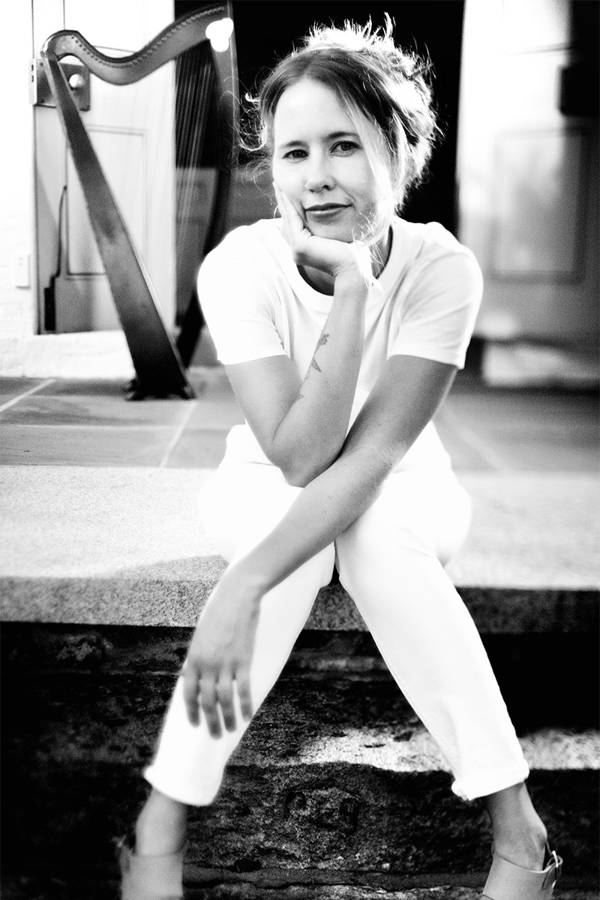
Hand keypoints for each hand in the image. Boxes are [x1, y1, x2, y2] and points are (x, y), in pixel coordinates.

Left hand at [182, 567, 260, 736]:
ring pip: (224, 701)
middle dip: (210, 722)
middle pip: (207, 702)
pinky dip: (245, 705)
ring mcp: (225, 664)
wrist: (237, 596)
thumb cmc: (218, 614)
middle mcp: (207, 665)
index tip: (196, 725)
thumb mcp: (201, 636)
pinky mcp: (243, 661)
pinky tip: (248, 715)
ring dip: (227, 719)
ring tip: (231, 730)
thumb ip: (196, 657)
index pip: (189, 694)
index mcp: (194, 658)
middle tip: (215, 736)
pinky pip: (244, 690)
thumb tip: (190, 675)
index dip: (192, 712)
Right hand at [275, 186, 371, 282]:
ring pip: (287, 219)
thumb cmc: (348, 256)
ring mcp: (296, 249)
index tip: (286, 194)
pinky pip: (293, 220)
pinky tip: (286, 192)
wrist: (351, 269)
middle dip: (282, 202)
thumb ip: (324, 231)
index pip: (293, 226)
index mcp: (303, 250)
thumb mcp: (332, 240)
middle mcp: (296, 251)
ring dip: (282, 200)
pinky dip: (289, 205)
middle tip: (277, 184)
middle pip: (286, 221)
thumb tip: (329, 218)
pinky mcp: (300, 245)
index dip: (288, 210)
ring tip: (278, 184)